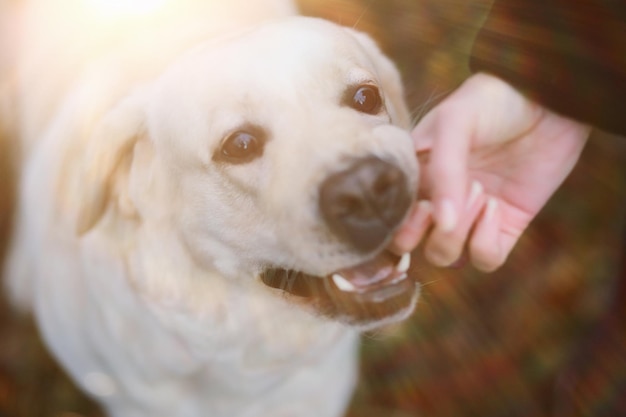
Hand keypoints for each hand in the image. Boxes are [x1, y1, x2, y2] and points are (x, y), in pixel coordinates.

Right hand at [392, 73, 590, 270]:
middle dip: (426, 234)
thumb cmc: (491, 102)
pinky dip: (486, 242)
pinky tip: (497, 206)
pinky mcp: (503, 227)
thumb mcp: (455, 122)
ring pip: (444, 256)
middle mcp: (434, 200)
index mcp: (413, 175)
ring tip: (481, 192)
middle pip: (410, 247)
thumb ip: (443, 170)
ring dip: (459, 233)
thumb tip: (441, 223)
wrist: (546, 99)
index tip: (423, 202)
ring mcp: (468, 216)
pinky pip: (484, 259)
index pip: (389, 217)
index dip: (400, 222)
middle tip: (448, 203)